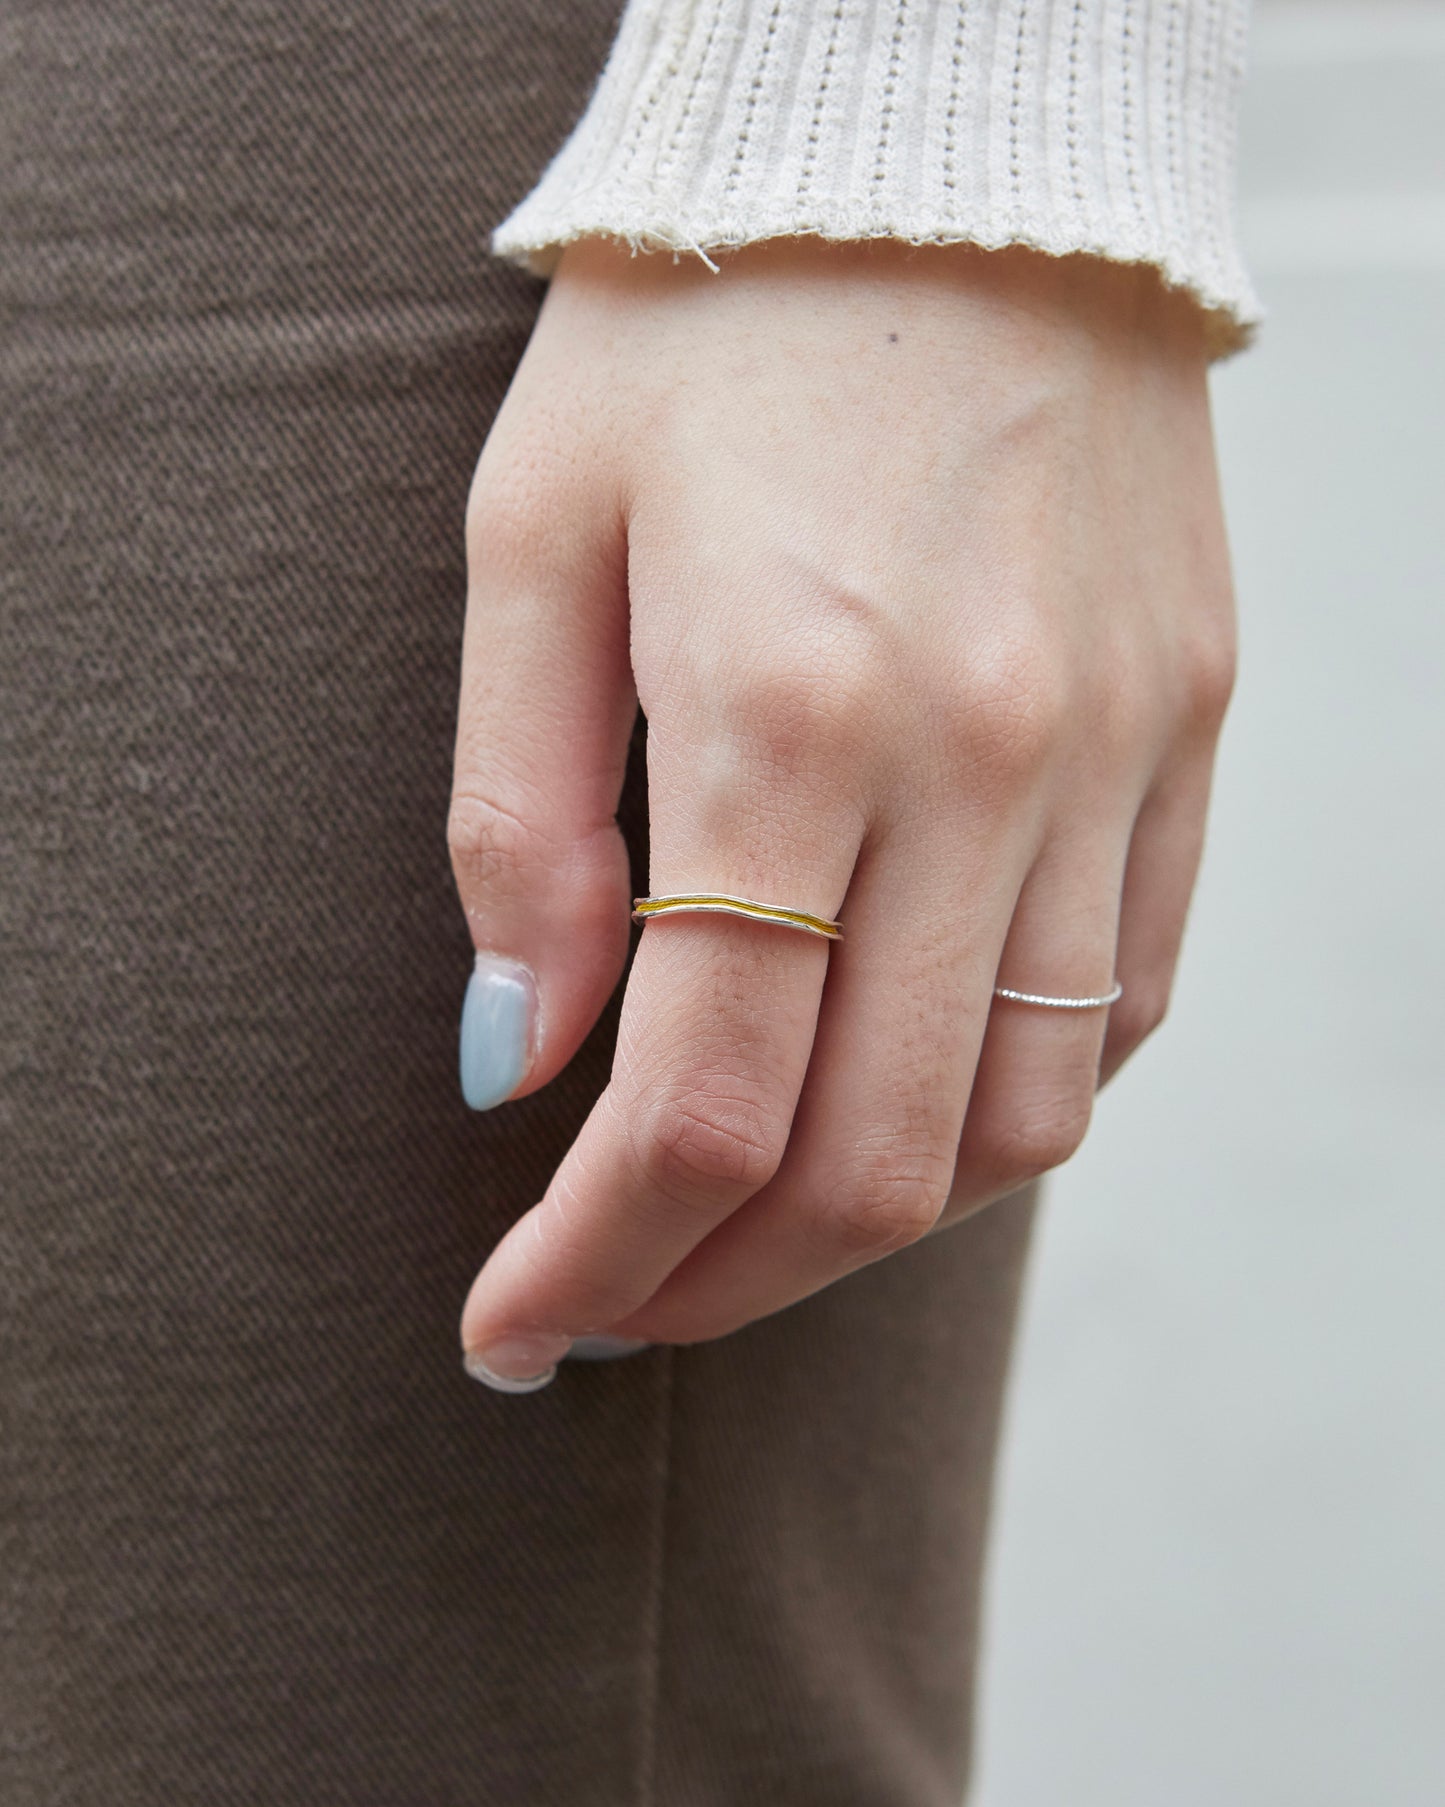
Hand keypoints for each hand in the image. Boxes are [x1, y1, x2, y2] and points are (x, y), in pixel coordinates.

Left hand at [450, 236, 1235, 1382]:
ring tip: (756, 1222)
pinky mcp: (1186, 732)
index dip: (599, 1262)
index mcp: (790, 712)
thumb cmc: (710, 329)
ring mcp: (1114, 755)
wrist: (950, 157)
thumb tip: (518, 1057)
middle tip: (623, 1305)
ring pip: (1021, 1119)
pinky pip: (1132, 997)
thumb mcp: (537, 538)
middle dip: (724, 1284)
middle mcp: (983, 761)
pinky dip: (1013, 1100)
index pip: (702, 1105)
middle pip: (874, 1162)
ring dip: (873, 1221)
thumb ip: (515, 821)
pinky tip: (912, 1090)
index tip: (515, 1328)